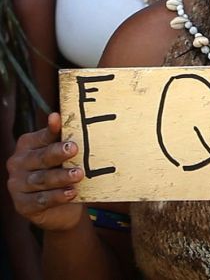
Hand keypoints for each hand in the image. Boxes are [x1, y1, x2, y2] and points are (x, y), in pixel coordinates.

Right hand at [6, 112, 84, 230]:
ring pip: (42, 179)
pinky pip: (41, 200)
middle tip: (74, 149)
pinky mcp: (22, 205)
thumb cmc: (62, 169)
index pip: (42, 136)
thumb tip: (59, 116)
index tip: (58, 120)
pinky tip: (71, 193)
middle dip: (58, 153)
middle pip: (41, 158)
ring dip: (61, 177)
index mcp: (27, 145)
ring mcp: (17, 185)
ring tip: (78, 174)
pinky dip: (57, 196)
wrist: (61, 207)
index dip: (51, 129)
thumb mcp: (64, 152)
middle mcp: (18, 163)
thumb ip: (63, 136)